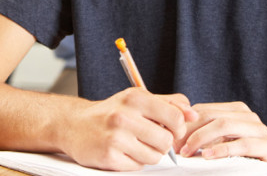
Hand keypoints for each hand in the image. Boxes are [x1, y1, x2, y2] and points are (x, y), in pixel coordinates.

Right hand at [60, 88, 195, 170]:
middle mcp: (124, 116)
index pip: (175, 118)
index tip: (169, 130)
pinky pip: (138, 167)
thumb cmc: (110, 112)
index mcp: (135, 98)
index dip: (178, 128)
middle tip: (148, 138)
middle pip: (166, 141)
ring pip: (154, 157)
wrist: (74, 124)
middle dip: (162, 144)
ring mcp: (116, 137)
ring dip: (148, 154)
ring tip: (133, 144)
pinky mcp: (109, 156)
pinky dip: (133, 162)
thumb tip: (192, 113)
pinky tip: (122, 151)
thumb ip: (167, 103)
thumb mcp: (136, 99)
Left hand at [177, 101, 266, 163]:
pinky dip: (222, 149)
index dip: (185, 123)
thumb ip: (208, 132)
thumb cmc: (248, 155)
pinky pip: (243, 144)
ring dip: (202, 138)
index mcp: (236, 110)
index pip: (204, 110)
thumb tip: (177, 135)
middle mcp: (249, 116)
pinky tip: (208, 155)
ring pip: (225, 125)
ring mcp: (261, 129)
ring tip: (189, 151)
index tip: (172, 137)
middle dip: (190, 131)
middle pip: (211, 116)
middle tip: (177, 147)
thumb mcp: (226, 140)